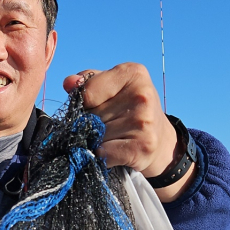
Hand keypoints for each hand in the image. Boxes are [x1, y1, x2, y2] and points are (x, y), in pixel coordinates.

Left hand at [63, 64, 191, 200]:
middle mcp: (141, 96)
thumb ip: (89, 82)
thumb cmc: (130, 110)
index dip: (84, 104)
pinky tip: (115, 150)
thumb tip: (69, 83)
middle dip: (91, 125)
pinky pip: (103, 154)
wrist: (161, 141)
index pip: (87, 92)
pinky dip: (103, 156)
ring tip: (113, 137)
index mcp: (133, 73)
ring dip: (96, 142)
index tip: (96, 107)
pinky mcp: (142, 147)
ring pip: (95, 137)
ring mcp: (143, 122)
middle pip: (90, 117)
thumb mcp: (113, 88)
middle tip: (108, 125)